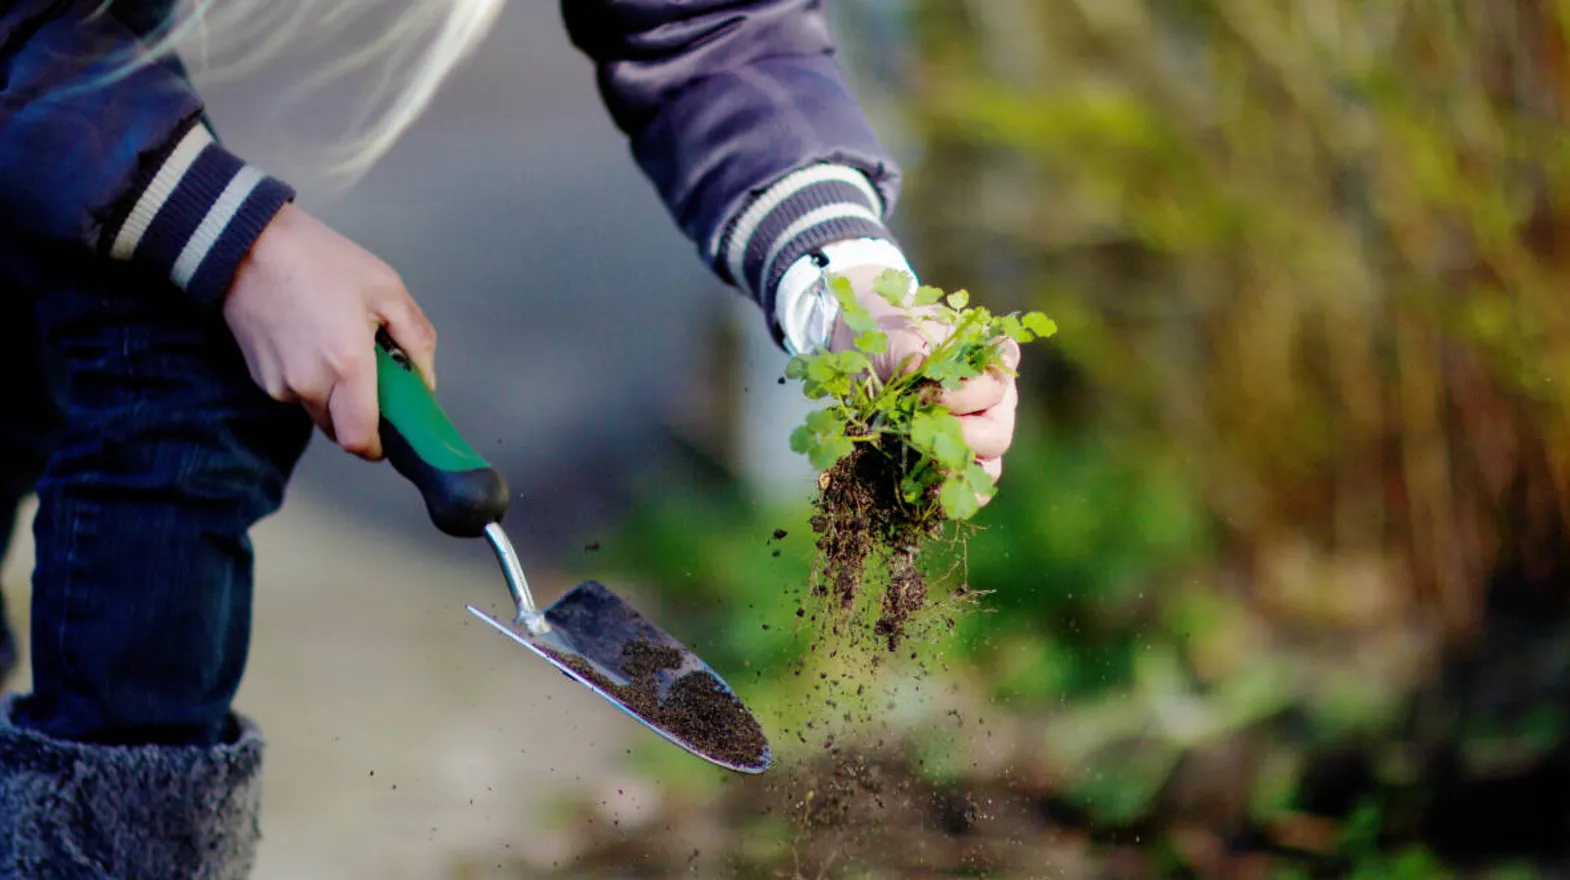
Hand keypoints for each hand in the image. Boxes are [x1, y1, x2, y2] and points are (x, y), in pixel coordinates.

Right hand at [222, 203, 436, 460]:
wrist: (249, 244)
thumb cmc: (317, 260)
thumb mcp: (387, 289)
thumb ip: (416, 340)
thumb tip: (424, 380)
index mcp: (346, 364)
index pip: (359, 440)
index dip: (378, 445)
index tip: (393, 433)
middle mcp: (308, 382)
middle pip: (341, 430)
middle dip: (361, 413)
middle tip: (372, 375)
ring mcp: (279, 383)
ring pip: (318, 412)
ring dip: (335, 395)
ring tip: (339, 347)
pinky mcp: (260, 378)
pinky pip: (296, 394)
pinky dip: (311, 380)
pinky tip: (313, 342)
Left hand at [826, 263, 1019, 506]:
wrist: (861, 353)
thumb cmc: (890, 337)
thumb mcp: (900, 336)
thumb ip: (916, 354)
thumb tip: (920, 370)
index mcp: (989, 364)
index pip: (1000, 381)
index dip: (970, 393)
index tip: (930, 392)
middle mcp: (992, 404)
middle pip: (997, 434)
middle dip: (960, 438)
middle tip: (921, 433)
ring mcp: (975, 438)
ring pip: (988, 468)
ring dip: (957, 472)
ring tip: (927, 470)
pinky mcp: (950, 462)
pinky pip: (965, 487)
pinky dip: (950, 494)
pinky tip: (930, 496)